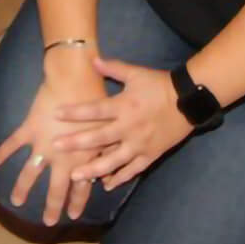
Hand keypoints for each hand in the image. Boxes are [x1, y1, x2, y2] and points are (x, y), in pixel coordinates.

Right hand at [0, 48, 108, 225]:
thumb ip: (105, 154)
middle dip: (52, 206)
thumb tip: (108, 174)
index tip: (72, 216)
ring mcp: (44, 145)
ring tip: (15, 202)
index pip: (80, 187)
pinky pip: (13, 143)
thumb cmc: (97, 101)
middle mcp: (62, 157)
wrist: (75, 80)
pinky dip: (2, 152)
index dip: (76, 202)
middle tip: (47, 221)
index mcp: (83, 158)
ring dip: (22, 188)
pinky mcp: (30, 129)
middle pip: (56, 188)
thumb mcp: (107, 131)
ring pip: (30, 173)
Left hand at [53, 55, 191, 192]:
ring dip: (93, 168)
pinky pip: (132, 170)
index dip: (74, 112)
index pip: (94, 110)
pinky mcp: (150, 155)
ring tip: (75, 175)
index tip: (55, 115)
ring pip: (113, 161)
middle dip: (76, 143)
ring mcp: (139, 144)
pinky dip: (119, 178)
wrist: (188, 100)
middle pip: (98, 138)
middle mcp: (128, 127)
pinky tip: (106, 184)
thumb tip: (92, 59)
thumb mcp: (136, 73)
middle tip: (55, 148)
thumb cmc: (159, 85)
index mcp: (123, 106)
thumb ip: (113, 68)